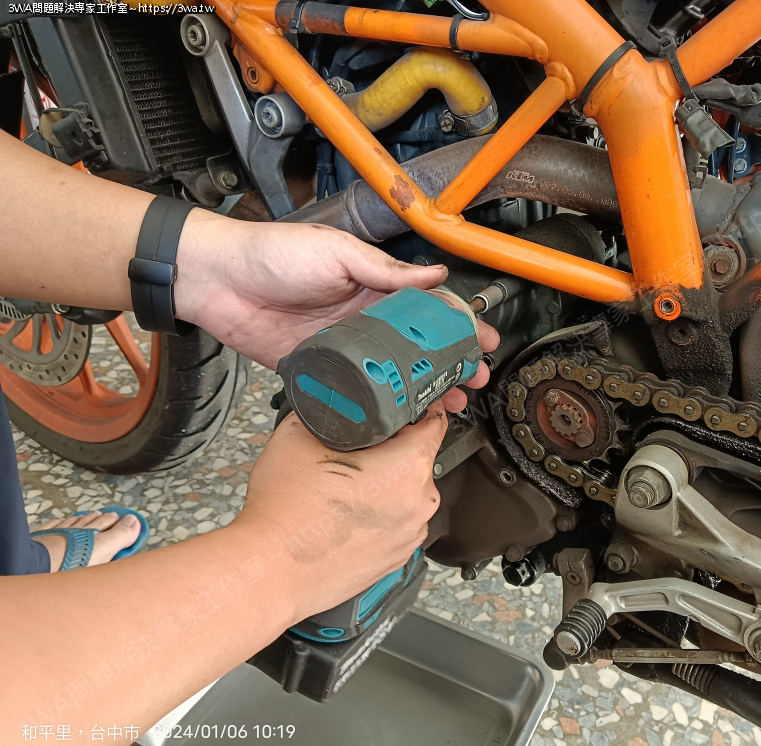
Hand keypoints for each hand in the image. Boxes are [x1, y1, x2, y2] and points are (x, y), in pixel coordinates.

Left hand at [174, 211, 497, 410]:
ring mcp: (341, 349)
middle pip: (415, 348)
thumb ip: (386, 270)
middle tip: (473, 382)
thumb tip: (436, 273)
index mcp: (372, 286)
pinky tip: (397, 417)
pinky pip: (352, 391)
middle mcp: (361, 320)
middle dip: (448, 365)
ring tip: (447, 405)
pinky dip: (376, 405)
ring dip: (420, 389)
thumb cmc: (273, 253)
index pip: (426, 307)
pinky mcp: (316, 371)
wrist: (217, 278)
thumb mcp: (337, 253)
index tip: (483, 342)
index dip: (457, 324)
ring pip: (390, 374)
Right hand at [237, 403, 447, 620]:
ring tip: (340, 490)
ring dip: (382, 487)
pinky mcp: (395, 559)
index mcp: (409, 467)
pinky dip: (376, 516)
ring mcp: (409, 536)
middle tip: (350, 454)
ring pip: (404, 494)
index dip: (419, 407)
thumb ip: (329, 407)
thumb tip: (336, 399)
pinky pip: (394, 523)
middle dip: (389, 451)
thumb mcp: (300, 432)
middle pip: (416, 460)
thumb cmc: (287, 512)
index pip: (435, 421)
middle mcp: (419, 504)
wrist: (269, 571)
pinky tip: (342, 516)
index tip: (406, 406)